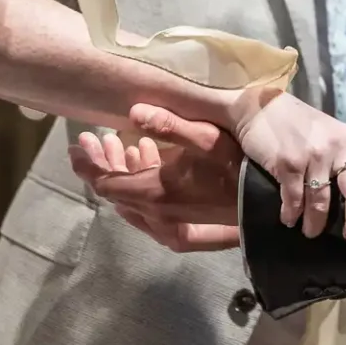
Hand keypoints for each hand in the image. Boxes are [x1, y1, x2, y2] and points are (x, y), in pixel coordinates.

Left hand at [69, 117, 242, 253]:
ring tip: (122, 144)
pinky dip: (141, 187)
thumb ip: (167, 125)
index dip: (87, 166)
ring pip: (131, 202)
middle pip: (114, 193)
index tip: (75, 147)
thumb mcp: (207, 138)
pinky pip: (148, 211)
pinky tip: (149, 161)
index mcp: (155, 193)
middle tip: (93, 140)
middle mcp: (155, 216)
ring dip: (122, 174)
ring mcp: (169, 228)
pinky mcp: (183, 233)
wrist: (270, 209)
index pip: (104, 183)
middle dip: (102, 165)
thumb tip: (133, 111)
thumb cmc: (240, 168)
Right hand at [223, 90, 345, 240]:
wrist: (258, 106)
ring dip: (315, 224)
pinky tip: (288, 218)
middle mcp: (337, 147)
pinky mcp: (288, 165)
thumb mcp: (329, 130)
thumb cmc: (296, 121)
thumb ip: (345, 152)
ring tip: (310, 231)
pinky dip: (291, 215)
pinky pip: (295, 201)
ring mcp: (313, 156)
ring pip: (322, 204)